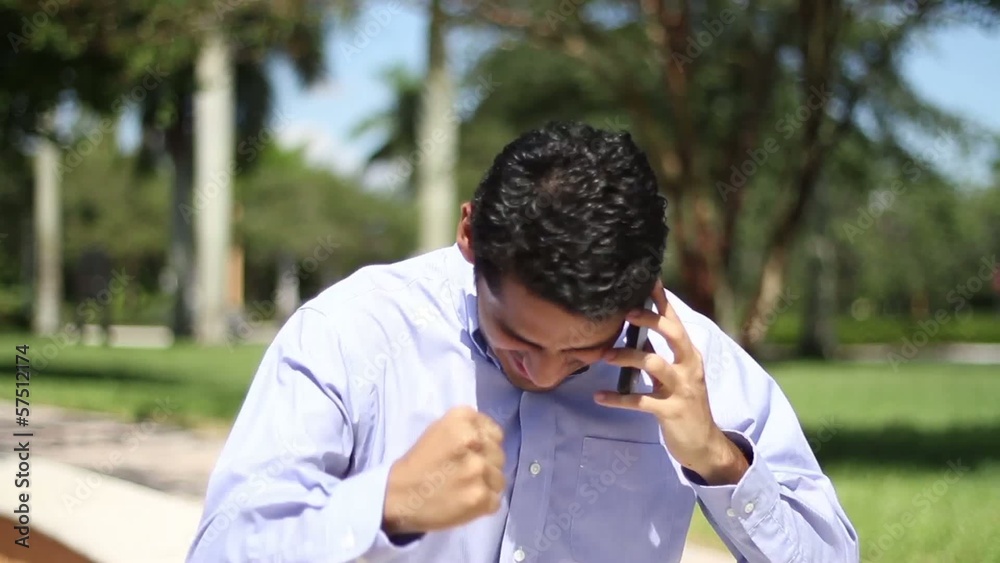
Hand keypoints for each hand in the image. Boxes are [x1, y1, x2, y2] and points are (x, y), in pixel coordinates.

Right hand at [382, 406, 505, 534]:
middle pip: (499, 455)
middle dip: (486, 465)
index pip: (495, 432)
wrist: (398, 496)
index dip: (486, 446)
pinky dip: (483, 504)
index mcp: (462, 420)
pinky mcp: (481, 497)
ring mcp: (478, 470)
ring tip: (464, 489)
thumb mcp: (439, 431)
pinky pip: (496, 501)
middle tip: (465, 474)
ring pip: (500, 479)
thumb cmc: (418, 463)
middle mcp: (473, 441)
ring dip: (486, 486)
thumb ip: (468, 430)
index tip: (472, 455)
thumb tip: (491, 440)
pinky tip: (465, 502)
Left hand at [595, 281, 748, 484]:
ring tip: (605, 356)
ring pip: (655, 364)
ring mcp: (682, 389)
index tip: (648, 279)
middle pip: (673, 334)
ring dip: (627, 357)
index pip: (676, 321)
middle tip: (625, 313)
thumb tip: (635, 333)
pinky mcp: (671, 411)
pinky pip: (641, 401)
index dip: (662, 301)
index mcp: (689, 355)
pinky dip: (618, 398)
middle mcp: (689, 367)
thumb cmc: (685, 403)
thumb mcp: (675, 375)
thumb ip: (658, 354)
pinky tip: (599, 397)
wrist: (703, 444)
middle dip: (649, 320)